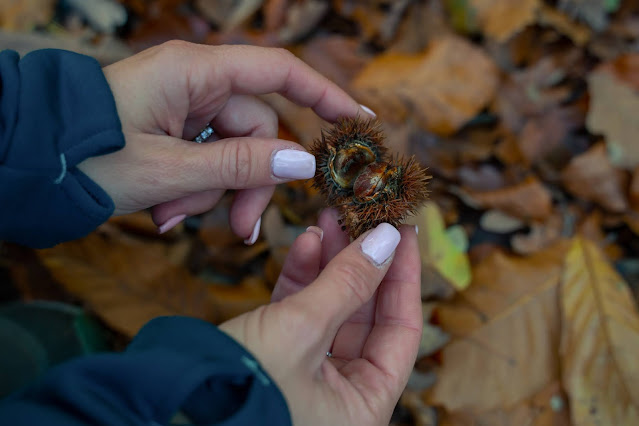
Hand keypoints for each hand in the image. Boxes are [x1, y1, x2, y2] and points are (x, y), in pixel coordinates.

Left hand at [77, 41, 369, 240]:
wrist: (24, 163)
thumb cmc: (86, 155)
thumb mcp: (169, 168)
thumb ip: (241, 166)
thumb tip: (303, 163)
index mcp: (196, 72)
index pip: (280, 73)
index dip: (324, 96)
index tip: (358, 122)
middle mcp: (196, 83)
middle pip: (256, 133)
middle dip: (247, 185)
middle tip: (240, 231)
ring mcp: (183, 108)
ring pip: (230, 155)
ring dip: (211, 195)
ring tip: (173, 220)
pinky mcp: (171, 129)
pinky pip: (203, 161)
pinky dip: (192, 192)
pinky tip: (164, 215)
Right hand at [219, 209, 421, 424]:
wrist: (170, 410)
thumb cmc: (239, 389)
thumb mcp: (300, 329)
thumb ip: (347, 282)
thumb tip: (387, 239)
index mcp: (364, 405)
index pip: (403, 330)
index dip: (404, 276)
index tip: (402, 231)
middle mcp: (342, 395)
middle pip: (366, 316)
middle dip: (361, 262)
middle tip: (361, 218)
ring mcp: (309, 377)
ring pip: (332, 310)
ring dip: (330, 264)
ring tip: (328, 220)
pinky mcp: (279, 360)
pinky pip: (300, 314)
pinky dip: (303, 279)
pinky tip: (305, 243)